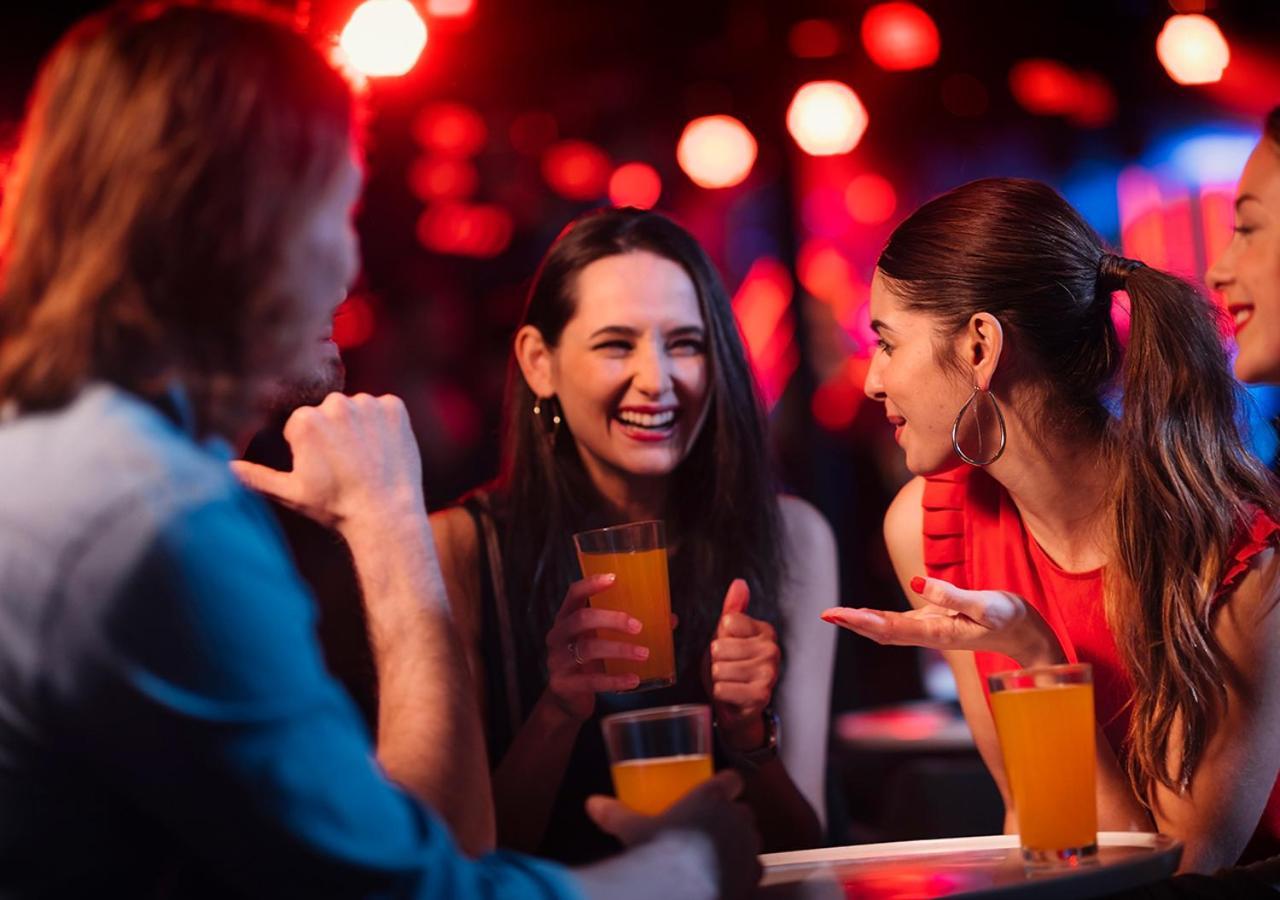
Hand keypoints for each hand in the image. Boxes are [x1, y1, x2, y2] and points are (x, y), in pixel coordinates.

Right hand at [231, 392, 423, 537]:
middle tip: (347, 466)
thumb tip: (225, 468)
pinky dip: (385, 424)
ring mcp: (367, 404)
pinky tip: (385, 450)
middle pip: (329, 413)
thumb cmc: (336, 506)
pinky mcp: (395, 407)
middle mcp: (334, 404)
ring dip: (360, 427)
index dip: (312, 450)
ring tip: (367, 461)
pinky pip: (385, 408)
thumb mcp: (291, 493)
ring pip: (357, 410)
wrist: (386, 514)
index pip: (302, 425)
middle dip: (335, 434)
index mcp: (303, 421)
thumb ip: (256, 476)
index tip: (326, 471)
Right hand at [543, 575, 648, 720]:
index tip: (614, 578)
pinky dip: (615, 680)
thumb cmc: (588, 661)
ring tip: (644, 653)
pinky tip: (634, 680)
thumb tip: (669, 619)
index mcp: (567, 618)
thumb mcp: (602, 640)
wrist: (566, 700)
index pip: (574, 593)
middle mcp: (558, 635)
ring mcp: (558, 660)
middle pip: (582, 618)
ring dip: (620, 649)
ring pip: (589, 649)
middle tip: (638, 626)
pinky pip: (592, 681)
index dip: (591, 584)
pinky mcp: (563, 684)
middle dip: (613, 619)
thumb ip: (628, 628)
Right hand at [586, 771, 760, 899]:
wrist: (677, 890)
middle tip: (711, 830)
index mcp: (711, 798)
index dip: (727, 784)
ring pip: (752, 842)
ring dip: (740, 846)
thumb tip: (594, 804)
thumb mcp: (632, 828)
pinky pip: (753, 872)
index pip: (732, 779)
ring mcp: (747, 849)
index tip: (719, 790)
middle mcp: (736, 819)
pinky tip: (726, 882)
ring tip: (718, 858)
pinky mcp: (751, 878)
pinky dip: (743, 876)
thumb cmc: (659, 852)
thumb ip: (615, 813)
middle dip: (733, 819)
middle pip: (744, 811)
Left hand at [708, 579, 779, 750]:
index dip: (720, 637)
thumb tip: (739, 584)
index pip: (727, 622)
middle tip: (727, 669)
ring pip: (719, 669)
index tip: (729, 648)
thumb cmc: (731, 668)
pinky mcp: (761, 696)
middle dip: (716, 661)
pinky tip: (732, 695)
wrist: (738, 707)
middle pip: (719, 647)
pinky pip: (722, 688)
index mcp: (764, 631)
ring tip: (730, 682)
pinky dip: (721, 694)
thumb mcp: (726, 636)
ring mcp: (769, 673)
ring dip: (718, 679)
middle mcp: (772, 649)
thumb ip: (732, 609)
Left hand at [820, 575, 1064, 666]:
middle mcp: (929, 634)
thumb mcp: (985, 604)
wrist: (1026, 635)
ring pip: (889, 628)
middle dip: (854, 622)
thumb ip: (952, 596)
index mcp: (938, 632)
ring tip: (835, 615)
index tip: (839, 615)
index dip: (863, 621)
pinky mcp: (935, 621)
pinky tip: (862, 615)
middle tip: (826, 614)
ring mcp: (931, 629)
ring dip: (861, 622)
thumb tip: (916, 584)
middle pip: (883, 630)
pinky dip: (877, 618)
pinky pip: (900, 623)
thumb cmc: (1009, 619)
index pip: (891, 627)